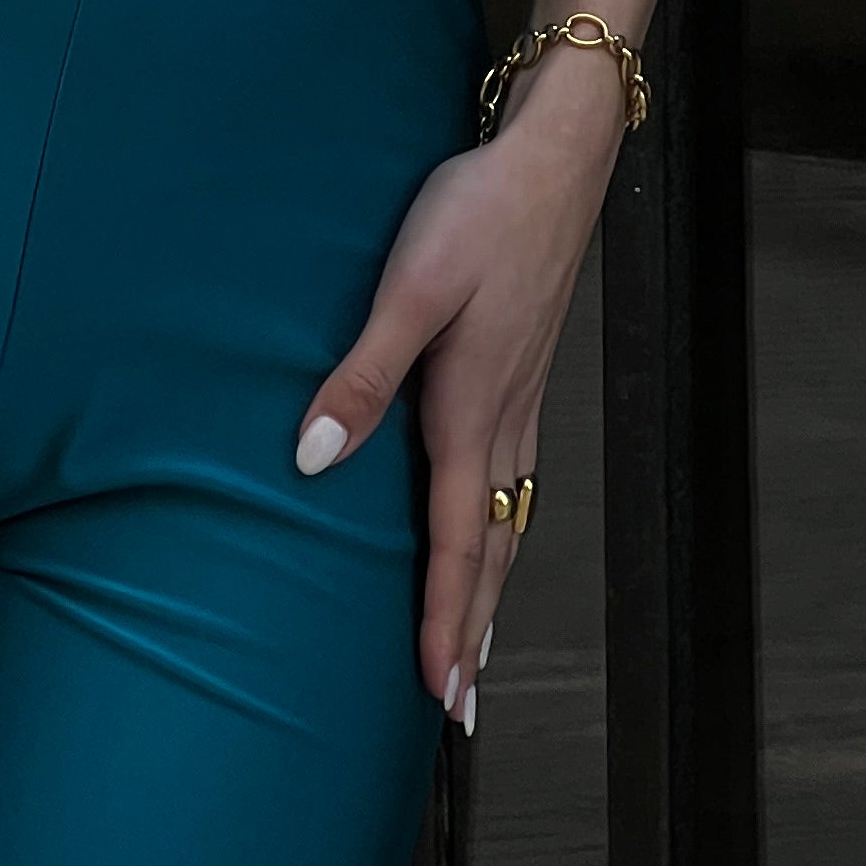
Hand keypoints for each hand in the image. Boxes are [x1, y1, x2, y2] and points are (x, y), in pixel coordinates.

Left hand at [290, 44, 628, 723]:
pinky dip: (502, 527)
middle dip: (473, 631)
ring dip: (491, 586)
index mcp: (471, 410)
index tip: (439, 696)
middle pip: (492, 550)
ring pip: (508, 517)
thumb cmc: (476, 213)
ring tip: (476, 642)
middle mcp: (503, 418)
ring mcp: (520, 396)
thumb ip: (360, 378)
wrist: (552, 158)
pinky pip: (512, 475)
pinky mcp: (521, 368)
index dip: (443, 623)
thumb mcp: (406, 290)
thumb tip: (313, 462)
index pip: (457, 543)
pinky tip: (490, 524)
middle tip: (460, 707)